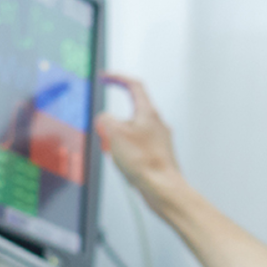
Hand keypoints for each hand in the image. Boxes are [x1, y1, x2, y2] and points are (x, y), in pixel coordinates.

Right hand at [95, 73, 182, 199]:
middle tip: (106, 135)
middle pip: (129, 114)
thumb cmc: (146, 163)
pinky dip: (126, 154)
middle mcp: (156, 124)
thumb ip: (105, 120)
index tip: (106, 78)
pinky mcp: (157, 155)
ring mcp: (158, 140)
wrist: (162, 188)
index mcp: (148, 113)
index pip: (134, 85)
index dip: (117, 78)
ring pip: (131, 134)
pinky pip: (136, 149)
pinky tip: (125, 166)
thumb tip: (103, 119)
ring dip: (118, 142)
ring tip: (118, 156)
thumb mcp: (115, 134)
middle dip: (113, 125)